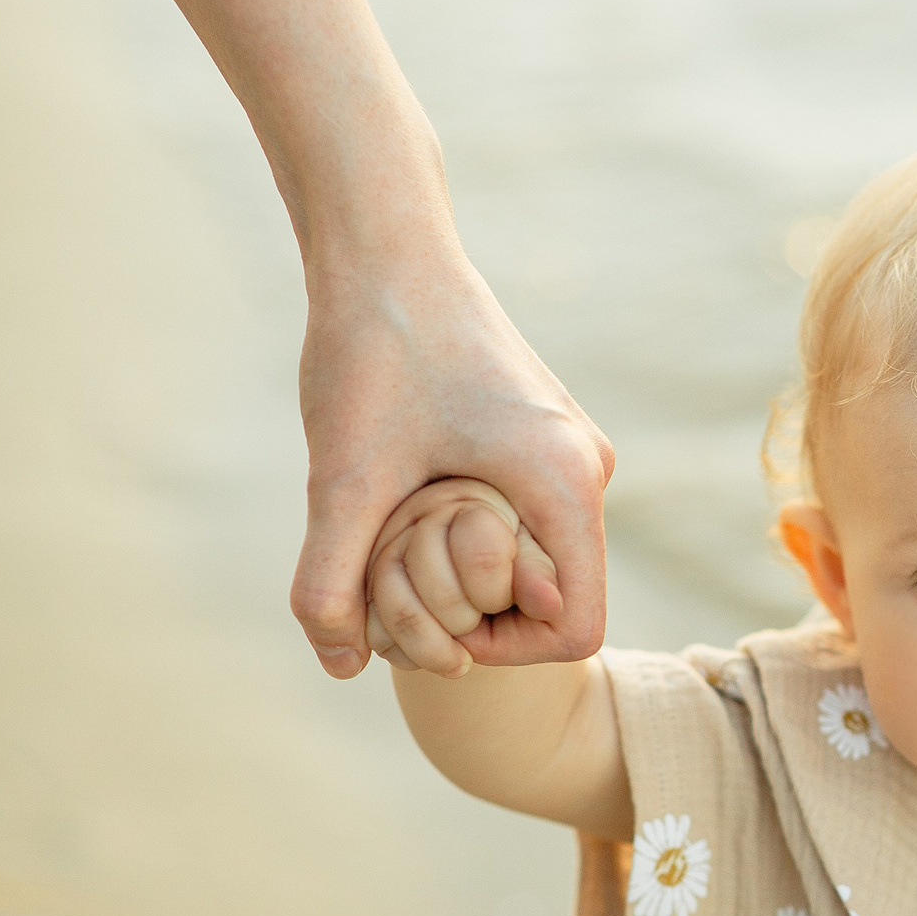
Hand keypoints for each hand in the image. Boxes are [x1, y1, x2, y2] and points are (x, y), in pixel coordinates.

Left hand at [292, 255, 612, 677]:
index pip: (577, 630)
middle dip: (478, 611)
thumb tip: (339, 667)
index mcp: (565, 484)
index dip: (501, 652)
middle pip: (555, 596)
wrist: (385, 248)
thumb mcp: (342, 479)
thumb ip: (330, 582)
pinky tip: (408, 493)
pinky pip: (524, 516)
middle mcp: (586, 470)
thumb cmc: (373, 350)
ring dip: (469, 569)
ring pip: (535, 555)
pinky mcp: (543, 432)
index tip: (428, 622)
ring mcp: (570, 449)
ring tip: (396, 528)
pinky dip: (470, 532)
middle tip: (396, 576)